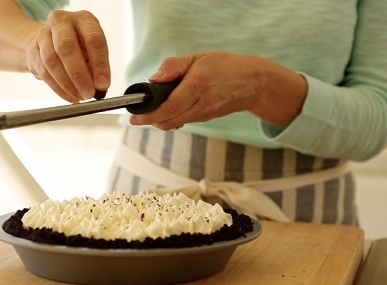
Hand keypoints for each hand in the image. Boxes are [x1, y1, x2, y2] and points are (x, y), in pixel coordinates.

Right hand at [25, 10, 110, 102]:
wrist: (50, 40)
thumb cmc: (78, 45)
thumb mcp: (92, 50)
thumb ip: (96, 66)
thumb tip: (99, 86)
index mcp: (83, 19)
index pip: (93, 39)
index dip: (99, 63)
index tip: (103, 83)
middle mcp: (61, 22)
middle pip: (66, 47)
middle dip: (79, 75)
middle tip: (88, 93)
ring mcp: (43, 34)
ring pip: (52, 61)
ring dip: (67, 83)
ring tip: (79, 96)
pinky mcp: (33, 50)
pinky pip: (44, 72)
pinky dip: (58, 88)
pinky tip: (69, 96)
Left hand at [129, 52, 305, 129]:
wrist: (252, 82)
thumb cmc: (224, 66)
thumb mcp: (197, 58)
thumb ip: (173, 67)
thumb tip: (153, 80)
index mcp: (198, 86)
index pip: (170, 107)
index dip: (150, 115)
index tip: (134, 117)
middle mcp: (202, 104)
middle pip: (169, 121)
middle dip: (150, 120)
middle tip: (136, 116)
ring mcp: (205, 114)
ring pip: (174, 124)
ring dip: (159, 119)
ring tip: (150, 110)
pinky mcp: (206, 119)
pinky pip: (183, 121)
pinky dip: (171, 117)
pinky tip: (167, 109)